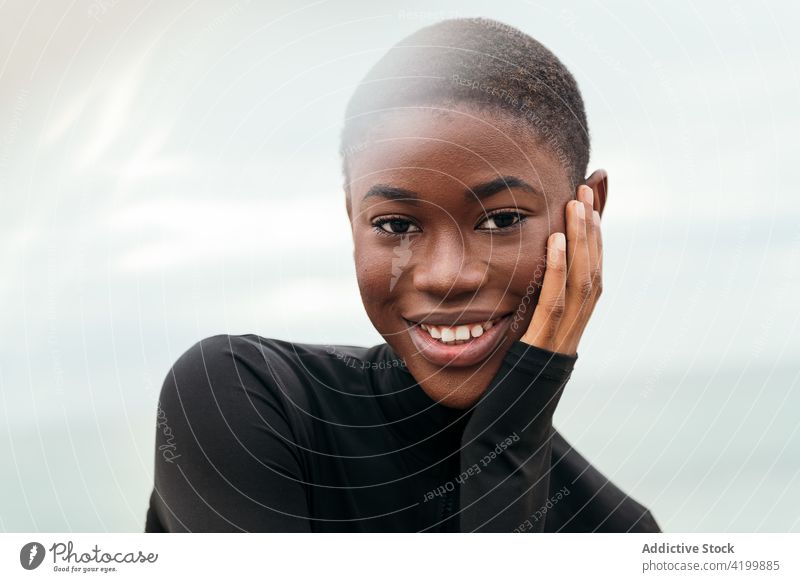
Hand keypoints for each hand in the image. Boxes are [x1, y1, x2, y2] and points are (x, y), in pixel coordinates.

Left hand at [520, 185, 602, 355]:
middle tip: (586, 189)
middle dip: (592, 227)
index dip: (595, 236)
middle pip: (594, 267)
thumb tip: (538, 272)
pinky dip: (557, 268)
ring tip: (575, 204)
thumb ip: (539, 302)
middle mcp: (578, 322)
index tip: (591, 203)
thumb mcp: (532, 329)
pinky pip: (555, 300)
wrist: (517, 412)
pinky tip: (554, 240)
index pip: (594, 268)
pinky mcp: (546, 341)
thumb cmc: (520, 369)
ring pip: (582, 278)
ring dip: (581, 239)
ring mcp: (565, 332)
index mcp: (578, 317)